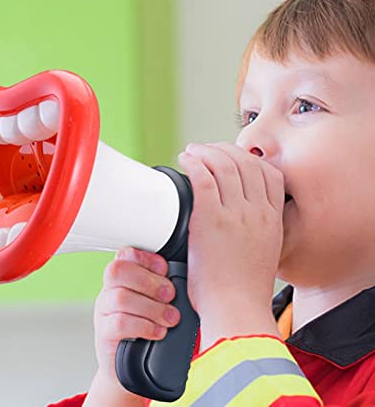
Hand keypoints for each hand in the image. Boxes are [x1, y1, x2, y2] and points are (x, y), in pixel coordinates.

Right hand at [87, 247, 179, 402]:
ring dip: (151, 307)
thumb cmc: (147, 330)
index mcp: (122, 278)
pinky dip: (144, 325)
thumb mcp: (155, 303)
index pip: (125, 255)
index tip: (165, 268)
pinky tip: (158, 331)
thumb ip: (162, 287)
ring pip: (120, 298)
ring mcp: (103, 312)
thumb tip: (185, 278)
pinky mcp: (103, 333)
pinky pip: (119, 323)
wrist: (130, 369)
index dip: (145, 258)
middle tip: (170, 295)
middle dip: (149, 281)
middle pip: (118, 271)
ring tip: (170, 318)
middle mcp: (109, 291)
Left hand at [178, 142, 283, 345]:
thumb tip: (237, 214)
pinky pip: (203, 178)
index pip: (268, 173)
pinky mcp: (211, 220)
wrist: (236, 310)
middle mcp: (257, 212)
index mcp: (272, 219)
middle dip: (224, 149)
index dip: (248, 158)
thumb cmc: (244, 289)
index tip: (231, 157)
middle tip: (207, 150)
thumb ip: (256, 229)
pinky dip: (194, 164)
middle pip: (245, 162)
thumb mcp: (264, 252)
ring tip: (192, 152)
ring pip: (224, 165)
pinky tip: (185, 161)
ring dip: (206, 152)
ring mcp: (235, 214)